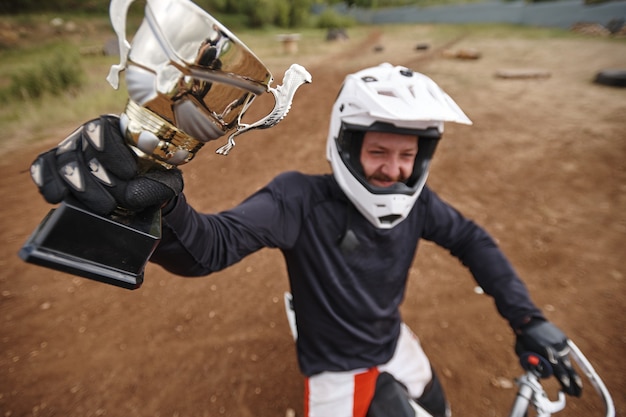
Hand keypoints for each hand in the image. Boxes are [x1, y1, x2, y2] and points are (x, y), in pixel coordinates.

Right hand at [30, 115, 182, 215]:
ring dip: (78, 186)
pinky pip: (43, 168)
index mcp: (113, 129)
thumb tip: (135, 191)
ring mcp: (69, 152)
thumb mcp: (165, 180)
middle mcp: (87, 137)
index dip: (111, 151)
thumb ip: (160, 183)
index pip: (101, 129)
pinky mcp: (55, 168)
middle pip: (80, 150)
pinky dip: (47, 181)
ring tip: (101, 206)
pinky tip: (57, 196)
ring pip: (63, 162)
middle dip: (96, 179)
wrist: (140, 196)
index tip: (128, 173)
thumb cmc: (152, 180)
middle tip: (112, 204)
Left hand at [515, 320, 582, 395]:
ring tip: (577, 387)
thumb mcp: (522, 352)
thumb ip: (530, 363)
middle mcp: (555, 347)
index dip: (563, 380)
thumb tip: (539, 375)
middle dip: (573, 383)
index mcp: (544, 350)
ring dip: (572, 375)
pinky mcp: (564, 340)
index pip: (557, 369)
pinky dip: (567, 363)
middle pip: (567, 368)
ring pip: (568, 362)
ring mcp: (561, 343)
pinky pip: (566, 354)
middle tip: (577, 394)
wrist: (530, 320)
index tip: (568, 390)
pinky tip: (570, 374)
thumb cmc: (523, 338)